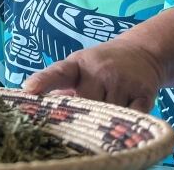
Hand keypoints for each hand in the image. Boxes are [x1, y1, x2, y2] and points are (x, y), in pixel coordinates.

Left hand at [21, 38, 164, 112]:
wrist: (143, 52)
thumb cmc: (102, 65)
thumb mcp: (79, 68)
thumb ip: (60, 88)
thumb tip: (37, 108)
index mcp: (78, 64)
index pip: (58, 73)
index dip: (43, 81)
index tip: (29, 89)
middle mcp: (100, 70)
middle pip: (85, 105)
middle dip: (83, 114)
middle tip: (86, 115)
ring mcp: (123, 80)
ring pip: (108, 114)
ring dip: (107, 119)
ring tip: (110, 108)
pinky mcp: (144, 93)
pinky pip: (132, 118)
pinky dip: (128, 122)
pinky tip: (127, 114)